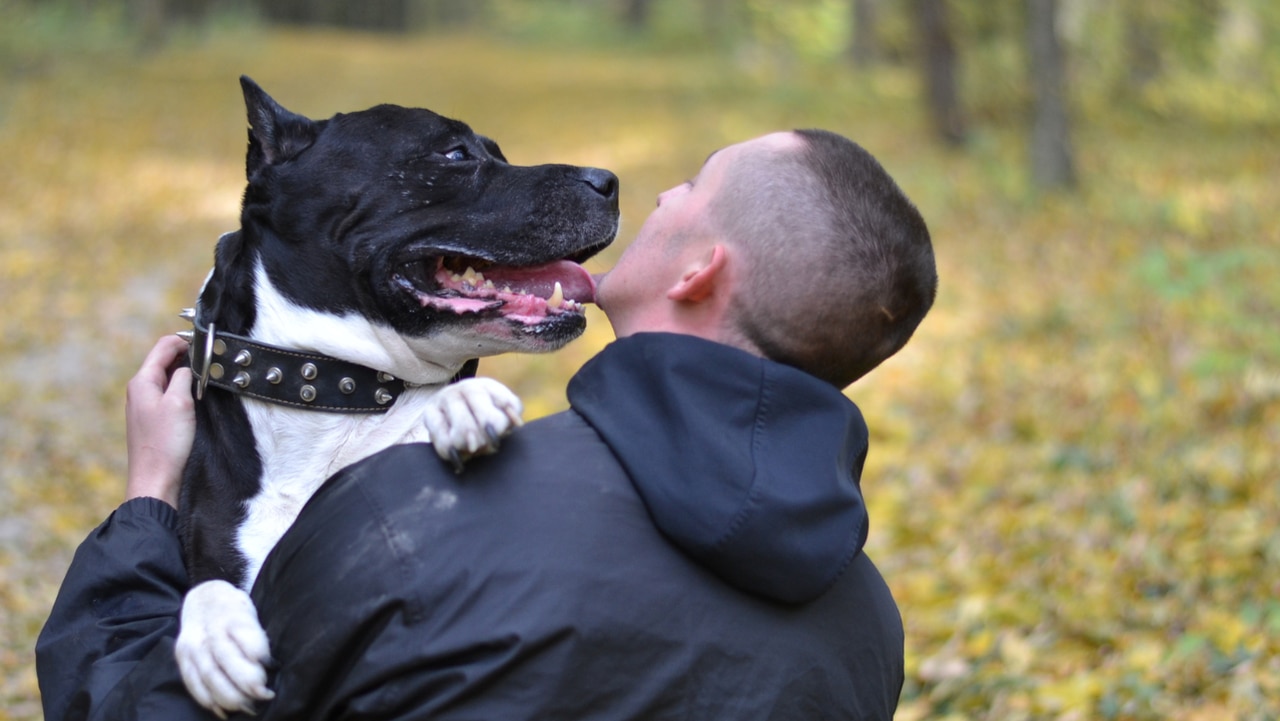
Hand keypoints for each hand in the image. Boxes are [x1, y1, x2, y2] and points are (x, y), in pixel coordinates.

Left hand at [125, 335, 195, 507]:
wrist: (155, 480)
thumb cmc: (166, 442)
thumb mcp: (180, 402)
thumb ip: (184, 375)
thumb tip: (189, 364)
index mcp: (142, 381)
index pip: (163, 346)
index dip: (185, 341)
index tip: (207, 345)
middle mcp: (140, 390)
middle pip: (165, 361)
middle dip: (187, 358)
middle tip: (210, 364)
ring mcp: (144, 405)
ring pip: (168, 378)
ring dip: (186, 376)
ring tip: (205, 381)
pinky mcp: (152, 419)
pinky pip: (168, 395)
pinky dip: (182, 391)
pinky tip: (196, 400)